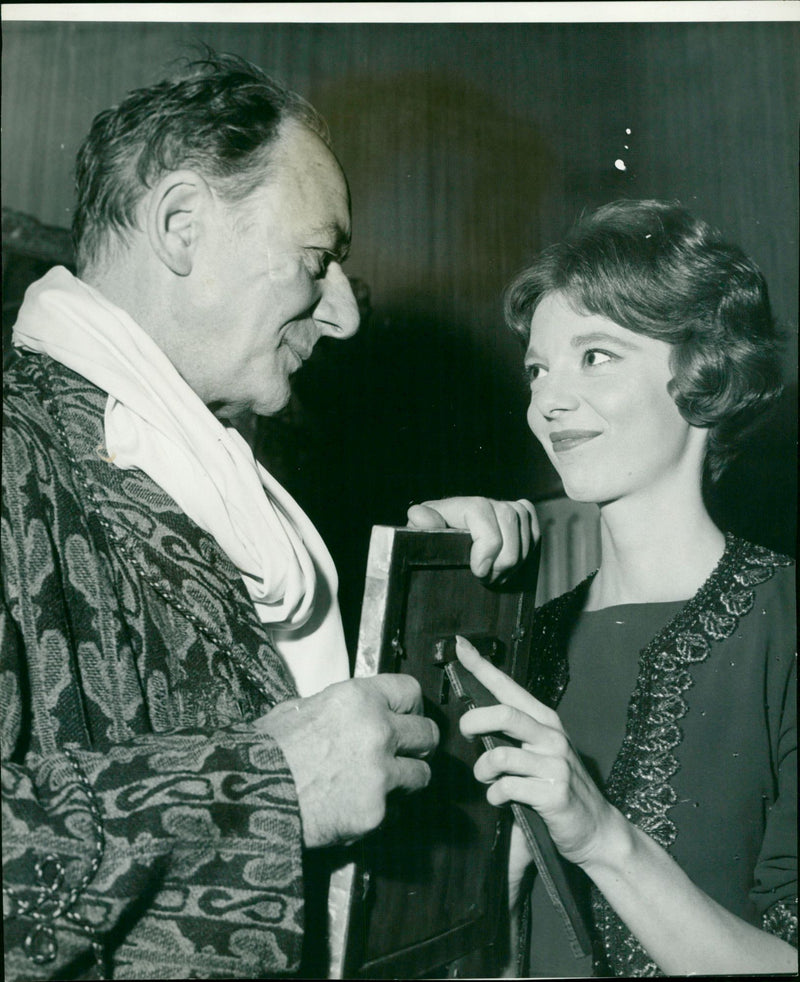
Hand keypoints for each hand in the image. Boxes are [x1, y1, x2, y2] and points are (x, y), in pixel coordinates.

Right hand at [255, 674, 438, 847]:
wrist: (247, 795)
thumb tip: (354, 711)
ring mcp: (380, 772)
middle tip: (403, 753)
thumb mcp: (300, 707)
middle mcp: (377, 730)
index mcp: (358, 698)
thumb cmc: (267, 751)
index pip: (411, 692)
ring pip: (422, 774)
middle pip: (428, 733)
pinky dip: (381, 811)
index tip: (407, 717)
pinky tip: (357, 807)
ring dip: (406, 779)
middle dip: (417, 744)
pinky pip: (396, 810)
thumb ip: (340, 707)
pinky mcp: (376, 811)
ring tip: (381, 784)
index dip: (410, 706)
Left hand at [406, 496, 537, 580]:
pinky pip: (534, 527)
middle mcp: (483, 502)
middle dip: (505, 556)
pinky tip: (512, 565)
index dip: (487, 543)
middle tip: (489, 579)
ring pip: (524, 524)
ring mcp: (503, 508)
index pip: (481, 511)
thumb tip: (418, 516)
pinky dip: (528, 549)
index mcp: (458, 506)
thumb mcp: (419, 539)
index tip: (479, 571)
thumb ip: (421, 528)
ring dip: (517, 557)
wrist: (444, 547)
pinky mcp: (518, 518)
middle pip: (509, 517)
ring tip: (498, 576)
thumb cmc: (432, 545)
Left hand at [455, 636, 614, 866]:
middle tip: (466, 734)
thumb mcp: (540, 752)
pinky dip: (495, 795)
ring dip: (483, 770)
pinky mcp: (554, 792)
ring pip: (500, 755)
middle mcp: (552, 736)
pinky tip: (501, 800)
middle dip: (474, 722)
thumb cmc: (559, 786)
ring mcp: (556, 763)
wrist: (596, 828)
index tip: (461, 646)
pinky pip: (507, 787)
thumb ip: (512, 735)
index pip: (508, 687)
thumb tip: (473, 720)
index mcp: (545, 721)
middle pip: (503, 714)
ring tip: (486, 779)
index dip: (482, 666)